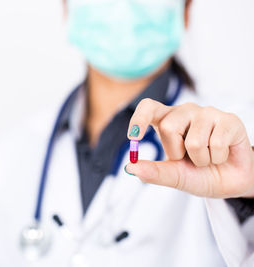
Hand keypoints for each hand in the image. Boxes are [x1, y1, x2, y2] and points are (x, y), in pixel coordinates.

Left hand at [125, 98, 253, 197]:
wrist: (231, 182)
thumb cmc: (199, 174)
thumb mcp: (173, 176)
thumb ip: (153, 172)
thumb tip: (130, 168)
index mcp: (167, 120)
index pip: (148, 107)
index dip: (139, 119)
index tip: (133, 137)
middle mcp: (185, 112)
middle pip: (168, 127)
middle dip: (176, 152)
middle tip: (188, 158)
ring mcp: (207, 113)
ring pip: (193, 141)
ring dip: (200, 160)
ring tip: (207, 157)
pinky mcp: (229, 120)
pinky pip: (216, 144)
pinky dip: (217, 158)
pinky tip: (222, 154)